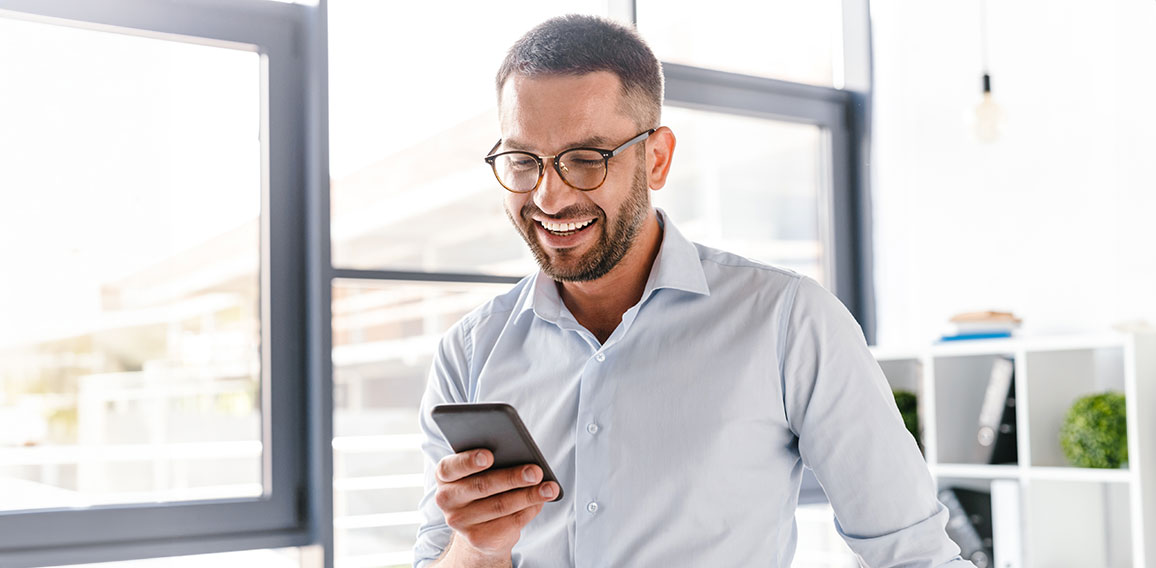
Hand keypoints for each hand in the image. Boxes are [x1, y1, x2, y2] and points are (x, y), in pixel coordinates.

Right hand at [434, 449, 558, 560]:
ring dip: (529, 496)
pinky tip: (541, 501)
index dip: (469, 461)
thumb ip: (495, 462)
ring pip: (500, 505)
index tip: (490, 455)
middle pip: (482, 486)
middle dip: (512, 478)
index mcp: (445, 476)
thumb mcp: (482, 472)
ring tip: (549, 488)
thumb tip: (526, 463)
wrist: (479, 526)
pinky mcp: (478, 539)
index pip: (451, 467)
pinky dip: (529, 510)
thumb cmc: (484, 487)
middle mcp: (446, 499)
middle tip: (535, 471)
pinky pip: (510, 522)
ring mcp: (460, 522)